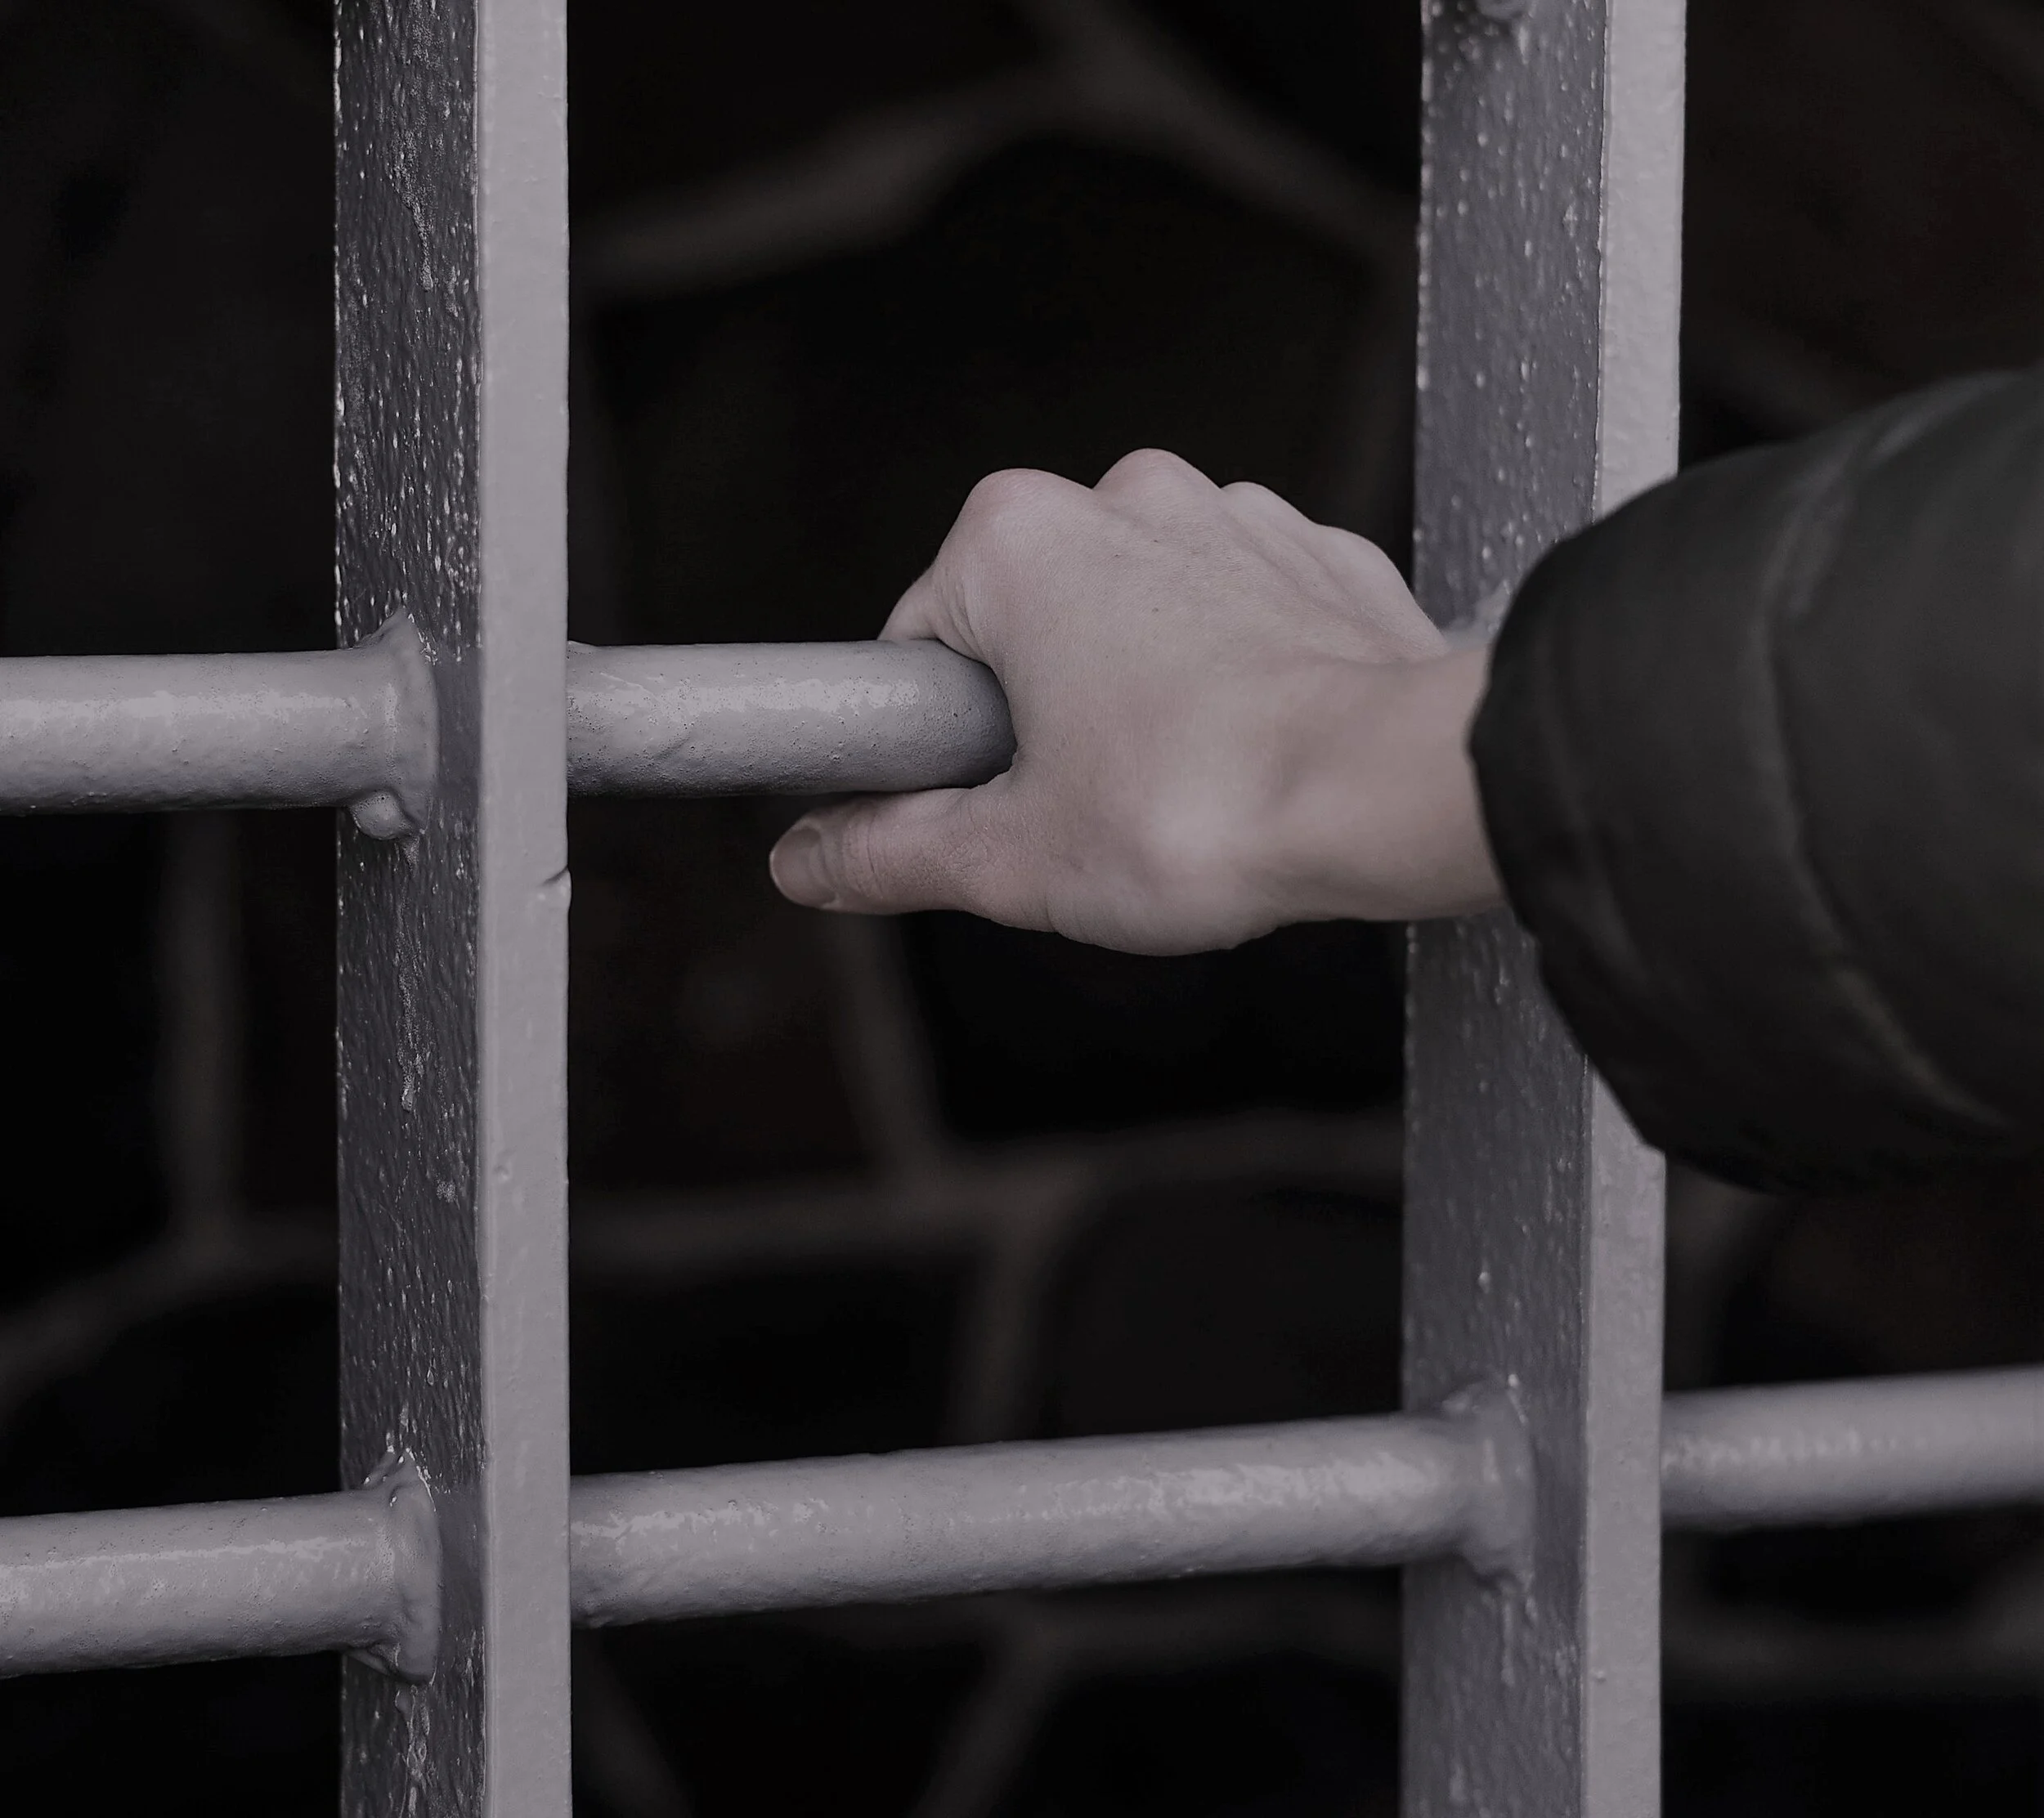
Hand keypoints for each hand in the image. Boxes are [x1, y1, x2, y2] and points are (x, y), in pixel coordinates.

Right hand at [769, 449, 1502, 953]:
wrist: (1395, 795)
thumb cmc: (1206, 811)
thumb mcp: (1009, 859)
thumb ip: (888, 851)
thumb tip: (809, 860)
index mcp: (1018, 542)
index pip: (919, 643)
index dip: (932, 739)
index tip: (971, 799)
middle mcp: (1125, 497)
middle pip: (1031, 624)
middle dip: (1041, 715)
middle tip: (1080, 811)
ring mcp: (1234, 516)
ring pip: (1140, 617)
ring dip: (1139, 692)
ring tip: (1178, 791)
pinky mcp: (1318, 554)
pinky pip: (1240, 617)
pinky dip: (1234, 677)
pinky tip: (1251, 753)